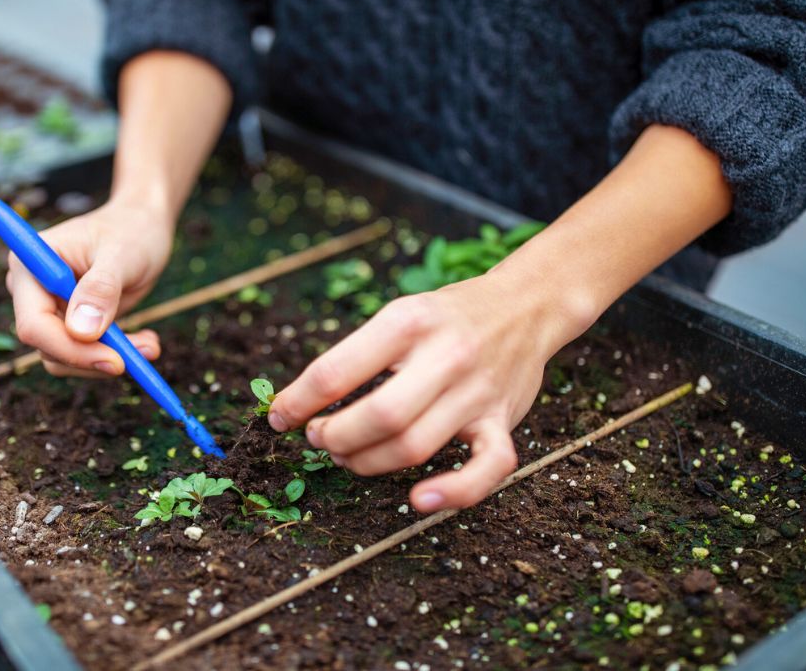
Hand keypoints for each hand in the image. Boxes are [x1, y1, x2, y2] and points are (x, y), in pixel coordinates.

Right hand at [6, 200, 173, 376]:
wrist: (142, 224)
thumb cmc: (131, 229)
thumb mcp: (121, 255)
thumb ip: (100, 289)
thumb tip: (80, 332)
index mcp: (29, 266)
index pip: (34, 324)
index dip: (69, 348)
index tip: (115, 360)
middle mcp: (31, 291)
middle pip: (48, 346)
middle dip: (95, 357)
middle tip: (144, 354)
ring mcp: (49, 308)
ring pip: (67, 358)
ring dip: (111, 358)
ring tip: (150, 345)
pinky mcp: (69, 323)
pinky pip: (84, 354)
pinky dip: (116, 354)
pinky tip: (146, 342)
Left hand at [267, 269, 581, 512]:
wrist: (525, 304)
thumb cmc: (446, 317)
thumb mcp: (399, 314)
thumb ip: (357, 355)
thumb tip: (300, 402)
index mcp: (408, 323)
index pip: (336, 370)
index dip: (298, 401)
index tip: (280, 417)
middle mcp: (445, 356)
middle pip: (378, 416)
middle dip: (334, 437)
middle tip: (318, 438)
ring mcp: (477, 393)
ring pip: (414, 446)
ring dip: (368, 463)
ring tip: (348, 456)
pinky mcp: (504, 421)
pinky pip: (487, 468)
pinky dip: (454, 492)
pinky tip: (419, 500)